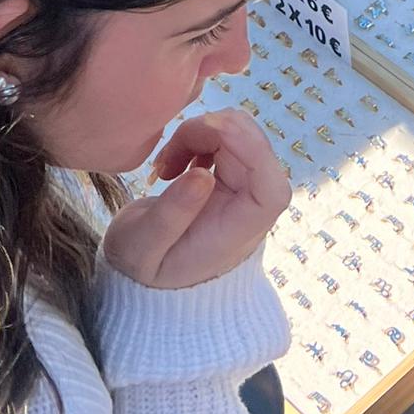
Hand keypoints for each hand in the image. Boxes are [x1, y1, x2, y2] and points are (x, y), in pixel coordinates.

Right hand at [101, 108, 289, 289]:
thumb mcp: (141, 250)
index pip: (272, 191)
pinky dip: (200, 137)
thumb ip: (169, 217)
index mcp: (236, 234)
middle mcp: (249, 209)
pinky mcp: (232, 177)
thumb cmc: (144, 272)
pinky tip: (176, 163)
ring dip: (201, 134)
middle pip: (255, 150)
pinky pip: (229, 138)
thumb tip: (204, 176)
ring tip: (165, 166)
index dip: (252, 151)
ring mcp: (243, 191)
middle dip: (209, 134)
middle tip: (165, 160)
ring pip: (241, 135)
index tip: (209, 136)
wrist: (148, 279)